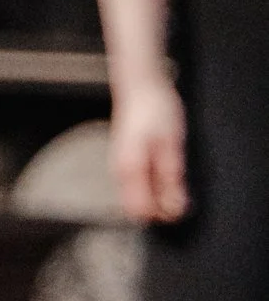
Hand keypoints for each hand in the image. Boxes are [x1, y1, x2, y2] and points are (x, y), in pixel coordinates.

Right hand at [110, 79, 188, 223]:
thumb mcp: (171, 145)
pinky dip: (151, 188)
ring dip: (155, 198)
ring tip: (174, 178)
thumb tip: (175, 208)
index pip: (141, 211)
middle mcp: (119, 171)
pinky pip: (134, 187)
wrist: (139, 86)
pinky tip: (164, 172)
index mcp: (130, 169)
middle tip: (180, 192)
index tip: (181, 205)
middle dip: (159, 208)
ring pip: (134, 199)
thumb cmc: (156, 109)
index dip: (163, 214)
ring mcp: (119, 166)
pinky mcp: (123, 162)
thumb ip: (171, 179)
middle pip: (136, 209)